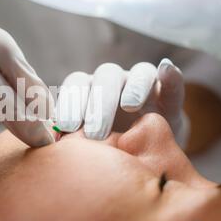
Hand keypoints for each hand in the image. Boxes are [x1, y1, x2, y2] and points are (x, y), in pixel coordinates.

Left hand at [56, 59, 189, 147]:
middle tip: (96, 133)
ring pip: (136, 74)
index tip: (66, 126)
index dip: (71, 102)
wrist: (143, 151)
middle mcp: (113, 82)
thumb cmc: (106, 147)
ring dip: (132, 87)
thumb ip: (70, 139)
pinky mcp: (168, 92)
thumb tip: (49, 142)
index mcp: (88, 92)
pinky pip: (171, 81)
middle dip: (99, 104)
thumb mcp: (88, 146)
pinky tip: (167, 69)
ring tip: (129, 106)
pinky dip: (170, 75)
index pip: (76, 86)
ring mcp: (141, 84)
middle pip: (104, 79)